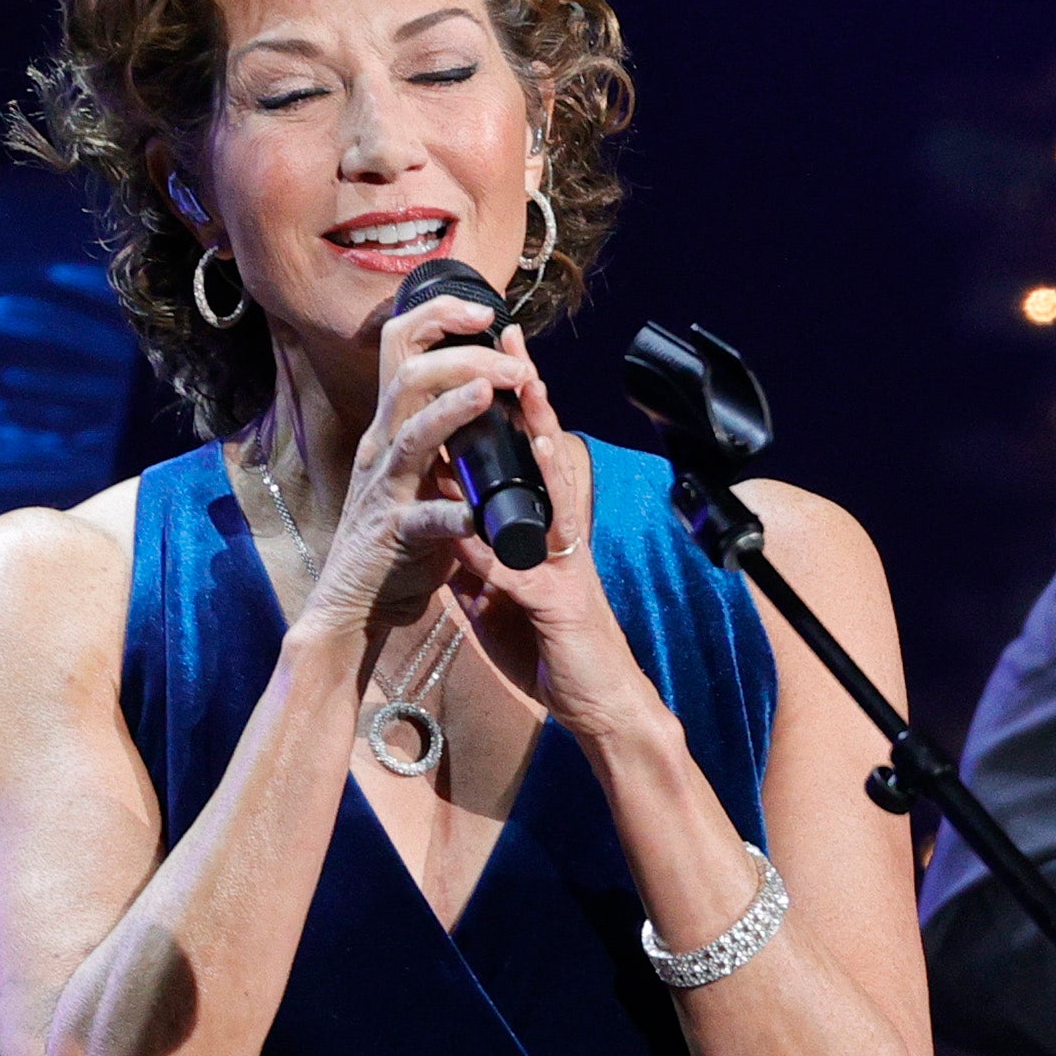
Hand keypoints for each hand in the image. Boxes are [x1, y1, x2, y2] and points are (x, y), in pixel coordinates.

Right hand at [288, 282, 521, 639]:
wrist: (357, 600)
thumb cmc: (398, 536)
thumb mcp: (418, 472)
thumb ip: (441, 434)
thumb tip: (485, 390)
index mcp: (392, 427)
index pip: (404, 349)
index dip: (440, 318)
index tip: (485, 310)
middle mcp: (383, 448)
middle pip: (408, 376)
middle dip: (462, 357)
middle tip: (512, 362)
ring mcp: (386, 491)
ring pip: (411, 435)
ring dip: (451, 410)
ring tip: (488, 391)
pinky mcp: (394, 536)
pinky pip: (422, 520)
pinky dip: (452, 515)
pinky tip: (476, 514)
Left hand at [424, 326, 651, 733]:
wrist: (601, 710)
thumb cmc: (557, 655)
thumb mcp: (509, 601)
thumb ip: (484, 564)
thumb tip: (454, 533)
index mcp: (549, 535)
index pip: (532, 459)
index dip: (517, 410)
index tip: (499, 357)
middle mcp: (562, 541)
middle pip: (548, 458)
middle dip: (532, 400)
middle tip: (513, 345)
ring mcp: (565, 570)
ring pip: (552, 499)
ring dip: (539, 451)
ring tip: (525, 404)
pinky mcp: (559, 607)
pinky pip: (521, 572)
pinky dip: (494, 550)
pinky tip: (476, 522)